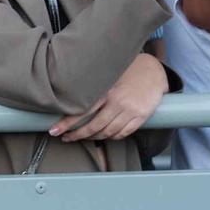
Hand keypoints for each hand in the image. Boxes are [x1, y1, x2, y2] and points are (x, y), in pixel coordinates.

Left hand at [52, 54, 166, 141]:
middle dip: (78, 135)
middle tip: (66, 138)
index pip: (83, 110)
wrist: (154, 71)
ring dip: (95, 138)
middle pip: (94, 126)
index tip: (54, 130)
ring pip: (108, 132)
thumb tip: (70, 95)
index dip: (67, 123)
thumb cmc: (128, 70)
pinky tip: (106, 135)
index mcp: (106, 91)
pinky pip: (124, 133)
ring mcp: (130, 111)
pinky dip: (113, 137)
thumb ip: (93, 85)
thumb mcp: (109, 74)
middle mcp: (118, 102)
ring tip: (84, 137)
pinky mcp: (141, 117)